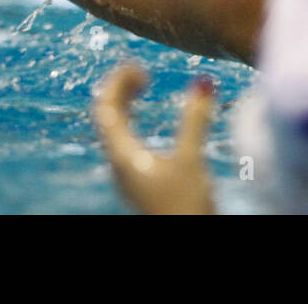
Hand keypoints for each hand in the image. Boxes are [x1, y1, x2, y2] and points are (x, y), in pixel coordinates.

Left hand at [92, 62, 216, 214]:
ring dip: (127, 103)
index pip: (104, 108)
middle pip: (107, 117)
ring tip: (143, 85)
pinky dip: (135, 120)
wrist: (187, 242)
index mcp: (122, 156)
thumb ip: (196, 119)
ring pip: (116, 129)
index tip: (140, 66)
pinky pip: (127, 141)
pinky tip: (151, 121)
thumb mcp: (191, 158)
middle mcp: (119, 164)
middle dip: (121, 89)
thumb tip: (203, 81)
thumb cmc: (185, 207)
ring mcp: (128, 174)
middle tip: (142, 72)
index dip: (117, 81)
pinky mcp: (141, 181)